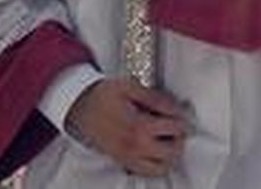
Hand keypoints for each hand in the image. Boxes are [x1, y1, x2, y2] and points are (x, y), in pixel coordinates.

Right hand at [65, 78, 188, 177]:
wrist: (79, 108)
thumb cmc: (104, 95)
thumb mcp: (129, 87)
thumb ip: (154, 98)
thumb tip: (175, 108)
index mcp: (138, 126)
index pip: (174, 127)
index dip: (181, 116)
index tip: (178, 110)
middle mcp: (135, 147)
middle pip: (173, 151)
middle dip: (180, 136)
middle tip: (176, 124)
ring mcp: (129, 157)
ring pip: (162, 167)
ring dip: (171, 153)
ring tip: (169, 137)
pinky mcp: (123, 162)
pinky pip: (148, 172)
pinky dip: (158, 164)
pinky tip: (157, 149)